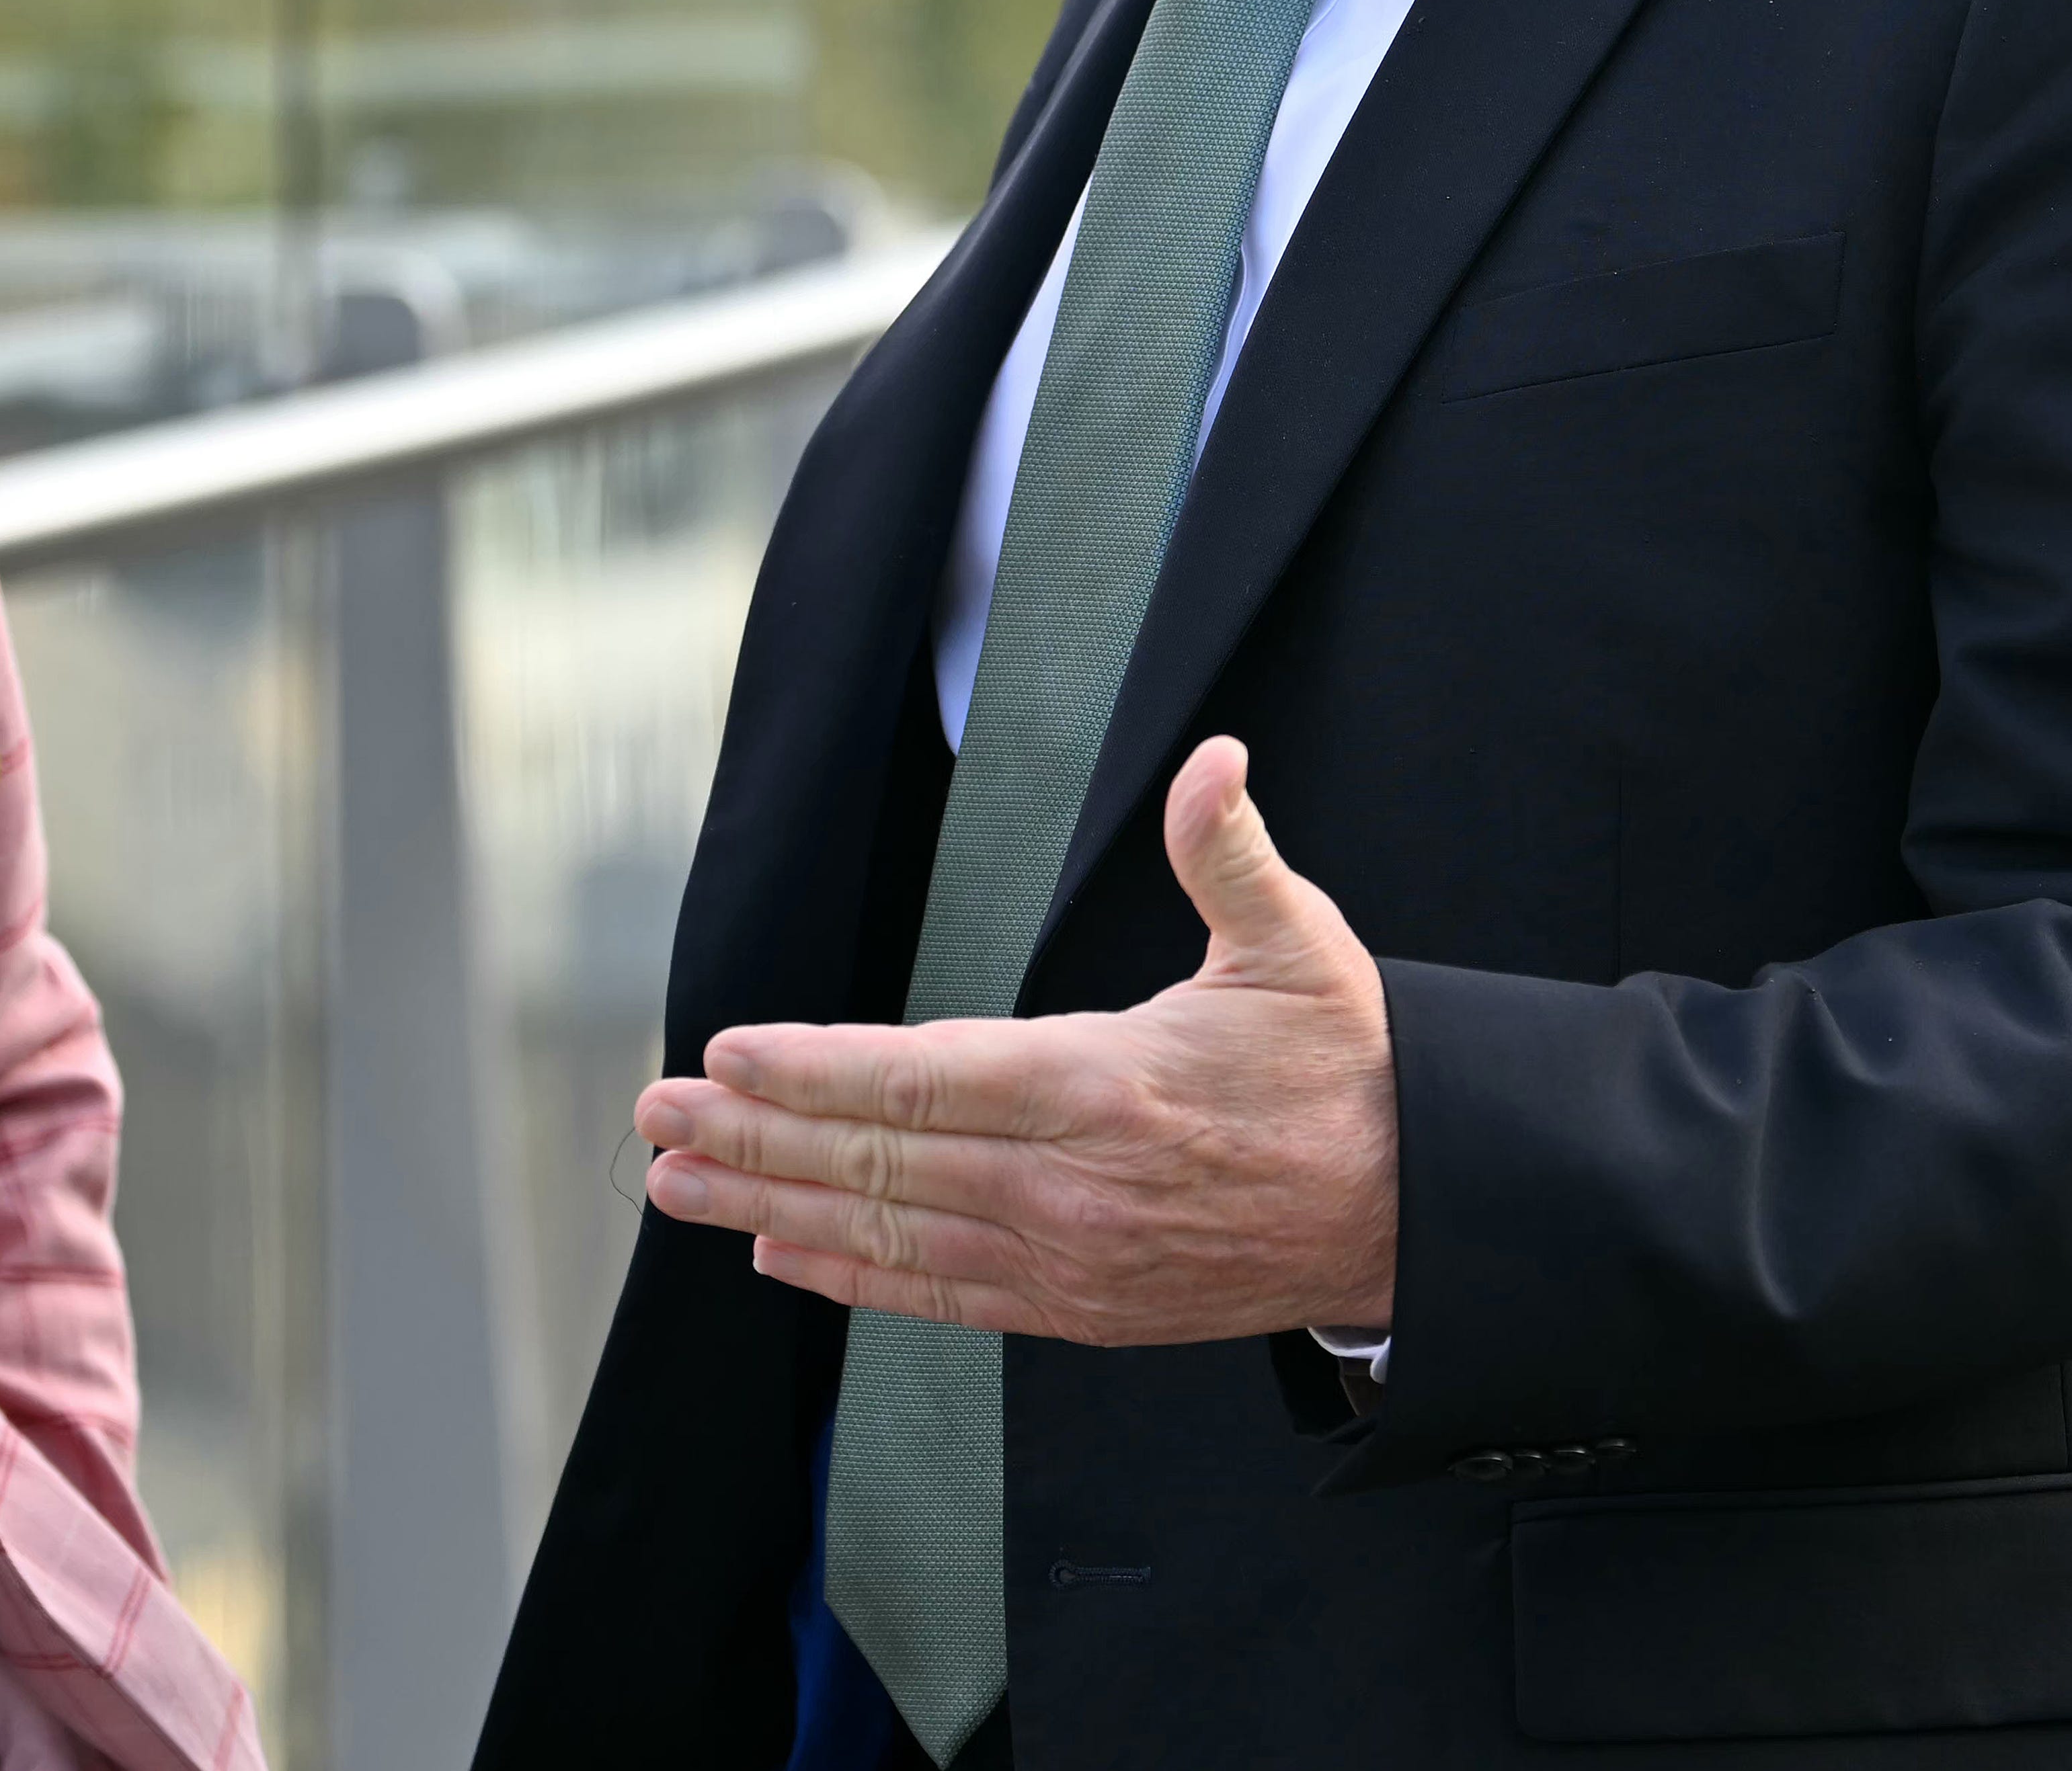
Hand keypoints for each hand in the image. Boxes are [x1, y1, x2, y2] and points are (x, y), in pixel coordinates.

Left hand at [634, 735, 1398, 1342]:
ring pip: (889, 1236)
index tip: (722, 1056)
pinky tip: (777, 1254)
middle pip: (880, 1163)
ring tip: (675, 1183)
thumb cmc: (1345, 1067)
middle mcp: (1069, 1187)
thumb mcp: (1295, 945)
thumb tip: (1215, 760)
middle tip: (652, 1117)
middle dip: (753, 1139)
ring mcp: (1070, 1261)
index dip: (815, 1072)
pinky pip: (939, 1298)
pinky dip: (850, 1277)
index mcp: (1104, 1088)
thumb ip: (1228, 851)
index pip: (925, 1080)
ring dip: (771, 1208)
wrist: (1419, 1212)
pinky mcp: (1081, 1310)